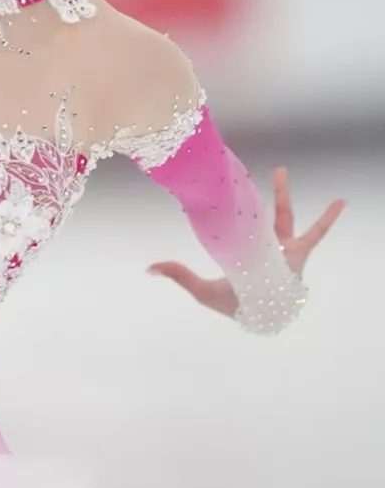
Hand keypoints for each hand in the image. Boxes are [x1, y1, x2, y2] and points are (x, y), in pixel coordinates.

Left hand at [148, 167, 345, 318]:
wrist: (262, 316)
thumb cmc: (235, 306)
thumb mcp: (203, 289)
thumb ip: (179, 275)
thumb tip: (148, 268)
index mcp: (239, 250)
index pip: (231, 223)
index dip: (223, 210)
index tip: (214, 189)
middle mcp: (260, 245)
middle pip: (256, 212)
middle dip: (246, 194)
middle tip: (237, 174)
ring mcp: (280, 247)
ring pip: (282, 215)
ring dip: (282, 194)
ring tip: (280, 171)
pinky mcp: (298, 253)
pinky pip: (316, 232)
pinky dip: (328, 218)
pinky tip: (340, 202)